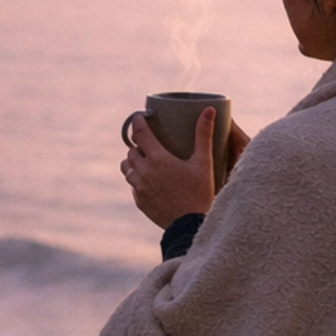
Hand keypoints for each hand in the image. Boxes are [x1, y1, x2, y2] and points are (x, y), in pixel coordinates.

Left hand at [120, 105, 247, 228]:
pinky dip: (138, 180)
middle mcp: (143, 172)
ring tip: (147, 162)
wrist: (190, 226)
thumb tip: (208, 109)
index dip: (137, 123)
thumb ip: (204, 135)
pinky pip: (133, 185)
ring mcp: (139, 188)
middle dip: (139, 146)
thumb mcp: (203, 162)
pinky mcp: (140, 202)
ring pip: (127, 168)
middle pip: (131, 151)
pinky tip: (150, 181)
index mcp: (157, 159)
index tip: (138, 118)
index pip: (140, 134)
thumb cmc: (199, 193)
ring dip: (134, 163)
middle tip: (150, 144)